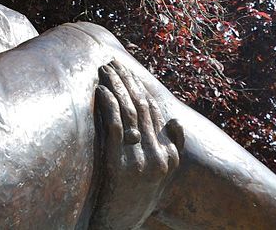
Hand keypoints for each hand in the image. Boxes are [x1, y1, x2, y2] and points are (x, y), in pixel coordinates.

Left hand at [89, 59, 182, 229]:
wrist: (121, 224)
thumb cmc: (137, 199)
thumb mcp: (162, 177)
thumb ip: (172, 149)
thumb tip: (175, 120)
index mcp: (167, 155)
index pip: (154, 111)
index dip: (138, 87)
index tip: (126, 70)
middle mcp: (156, 155)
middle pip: (141, 107)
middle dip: (125, 81)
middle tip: (111, 62)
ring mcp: (139, 160)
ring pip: (128, 113)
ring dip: (115, 87)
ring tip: (104, 69)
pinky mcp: (119, 165)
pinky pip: (114, 128)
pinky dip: (108, 106)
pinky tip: (100, 91)